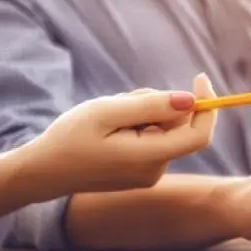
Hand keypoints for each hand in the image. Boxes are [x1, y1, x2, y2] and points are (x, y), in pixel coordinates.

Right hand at [21, 73, 217, 193]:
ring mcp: (148, 174)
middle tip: (123, 100)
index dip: (207, 106)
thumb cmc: (70, 138)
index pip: (199, 135)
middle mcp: (155, 170)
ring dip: (145, 114)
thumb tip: (190, 100)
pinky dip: (138, 125)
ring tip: (109, 116)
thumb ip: (150, 105)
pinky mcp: (140, 172)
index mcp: (149, 158)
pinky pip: (152, 139)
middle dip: (160, 105)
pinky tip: (110, 129)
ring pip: (164, 130)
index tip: (199, 77)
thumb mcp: (107, 112)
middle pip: (179, 127)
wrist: (44, 170)